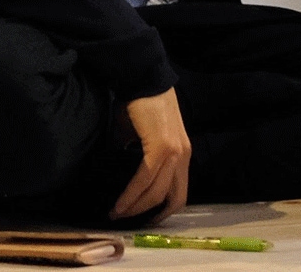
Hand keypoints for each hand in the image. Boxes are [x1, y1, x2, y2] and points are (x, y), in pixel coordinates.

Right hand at [110, 87, 190, 222]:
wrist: (142, 78)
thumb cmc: (140, 104)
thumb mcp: (142, 136)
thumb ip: (137, 156)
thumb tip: (121, 172)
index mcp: (182, 153)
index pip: (179, 192)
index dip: (163, 210)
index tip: (144, 219)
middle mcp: (183, 155)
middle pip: (171, 198)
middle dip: (147, 215)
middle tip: (127, 221)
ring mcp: (175, 151)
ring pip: (157, 192)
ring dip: (136, 208)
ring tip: (117, 214)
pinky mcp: (161, 147)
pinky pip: (145, 179)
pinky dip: (131, 194)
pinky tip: (120, 203)